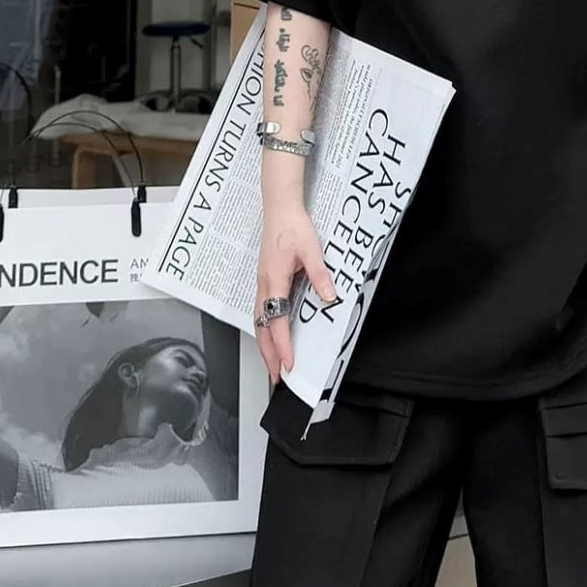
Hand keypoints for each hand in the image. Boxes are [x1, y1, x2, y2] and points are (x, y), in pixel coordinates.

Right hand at [256, 201, 336, 385]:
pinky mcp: (264, 280)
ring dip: (264, 344)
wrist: (279, 208)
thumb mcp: (312, 249)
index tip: (288, 364)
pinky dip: (264, 329)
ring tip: (272, 364)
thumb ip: (319, 274)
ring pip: (258, 321)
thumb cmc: (292, 226)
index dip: (282, 345)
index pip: (277, 321)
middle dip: (267, 355)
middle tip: (276, 377)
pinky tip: (272, 335)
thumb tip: (328, 296)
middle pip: (261, 328)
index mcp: (274, 280)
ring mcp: (262, 283)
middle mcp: (264, 285)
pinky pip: (260, 311)